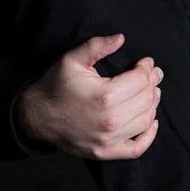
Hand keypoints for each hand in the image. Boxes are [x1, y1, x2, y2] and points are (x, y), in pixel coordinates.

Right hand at [15, 33, 163, 159]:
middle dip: (152, 83)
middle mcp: (111, 119)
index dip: (147, 68)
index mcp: (106, 95)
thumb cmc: (56, 86)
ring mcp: (109, 139)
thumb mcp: (73, 60)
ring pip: (145, 120)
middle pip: (146, 99)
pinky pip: (137, 148)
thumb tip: (122, 38)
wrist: (36, 116)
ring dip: (152, 105)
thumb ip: (98, 46)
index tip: (147, 63)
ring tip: (151, 93)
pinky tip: (151, 122)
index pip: (141, 80)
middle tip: (153, 75)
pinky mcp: (105, 152)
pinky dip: (149, 137)